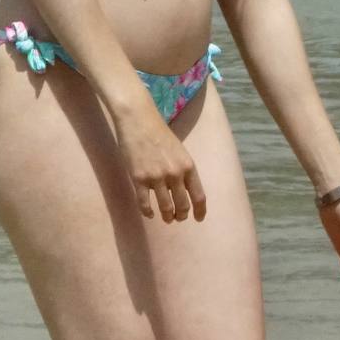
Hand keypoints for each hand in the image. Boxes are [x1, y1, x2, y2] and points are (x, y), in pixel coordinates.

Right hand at [113, 104, 206, 222]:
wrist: (138, 120)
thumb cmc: (160, 134)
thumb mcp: (180, 152)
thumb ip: (184, 171)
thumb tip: (184, 191)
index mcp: (188, 167)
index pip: (199, 196)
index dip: (200, 211)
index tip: (198, 219)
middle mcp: (175, 174)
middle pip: (183, 205)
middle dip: (181, 215)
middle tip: (178, 218)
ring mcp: (156, 177)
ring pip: (166, 207)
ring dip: (167, 216)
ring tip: (166, 218)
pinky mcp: (139, 178)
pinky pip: (145, 203)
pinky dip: (148, 212)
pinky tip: (150, 214)